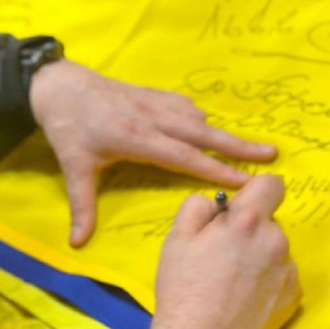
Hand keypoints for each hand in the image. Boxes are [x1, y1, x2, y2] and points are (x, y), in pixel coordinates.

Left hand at [29, 60, 276, 246]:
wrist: (58, 85)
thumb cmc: (67, 128)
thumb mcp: (73, 168)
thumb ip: (82, 206)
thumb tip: (77, 243)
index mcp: (137, 139)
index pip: (185, 158)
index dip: (216, 170)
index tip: (245, 181)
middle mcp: (153, 119)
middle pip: (204, 134)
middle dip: (239, 146)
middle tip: (271, 154)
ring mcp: (155, 104)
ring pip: (198, 119)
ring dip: (223, 132)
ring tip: (250, 147)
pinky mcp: (152, 95)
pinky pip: (185, 107)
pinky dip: (200, 118)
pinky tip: (206, 125)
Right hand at [143, 175, 301, 328]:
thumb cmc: (183, 288)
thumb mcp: (176, 238)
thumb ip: (198, 206)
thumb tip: (216, 204)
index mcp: (247, 221)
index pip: (271, 184)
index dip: (253, 192)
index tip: (239, 209)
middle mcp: (275, 241)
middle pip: (268, 221)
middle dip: (248, 229)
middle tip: (220, 253)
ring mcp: (288, 270)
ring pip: (274, 248)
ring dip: (258, 254)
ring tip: (230, 280)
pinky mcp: (293, 296)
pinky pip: (281, 274)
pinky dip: (266, 279)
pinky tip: (243, 296)